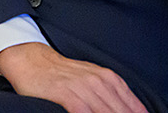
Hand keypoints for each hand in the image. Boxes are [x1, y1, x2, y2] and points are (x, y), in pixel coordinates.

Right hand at [0, 43, 147, 112]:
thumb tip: (132, 112)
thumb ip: (113, 96)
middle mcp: (100, 82)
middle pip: (123, 112)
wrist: (32, 60)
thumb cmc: (63, 74)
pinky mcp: (67, 94)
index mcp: (110, 79)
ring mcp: (83, 87)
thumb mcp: (93, 78)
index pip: (135, 108)